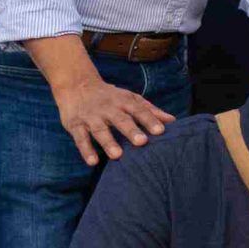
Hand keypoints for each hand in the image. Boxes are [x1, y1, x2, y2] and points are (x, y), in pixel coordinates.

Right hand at [55, 73, 173, 166]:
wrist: (77, 85)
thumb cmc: (110, 96)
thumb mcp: (130, 98)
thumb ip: (150, 110)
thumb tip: (172, 120)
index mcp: (124, 101)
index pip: (139, 110)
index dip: (149, 120)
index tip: (161, 131)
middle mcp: (108, 109)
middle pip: (120, 120)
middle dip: (131, 131)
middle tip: (142, 142)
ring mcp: (91, 117)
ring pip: (100, 130)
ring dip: (108, 142)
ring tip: (117, 155)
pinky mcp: (75, 125)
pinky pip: (80, 139)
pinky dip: (86, 150)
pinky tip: (93, 161)